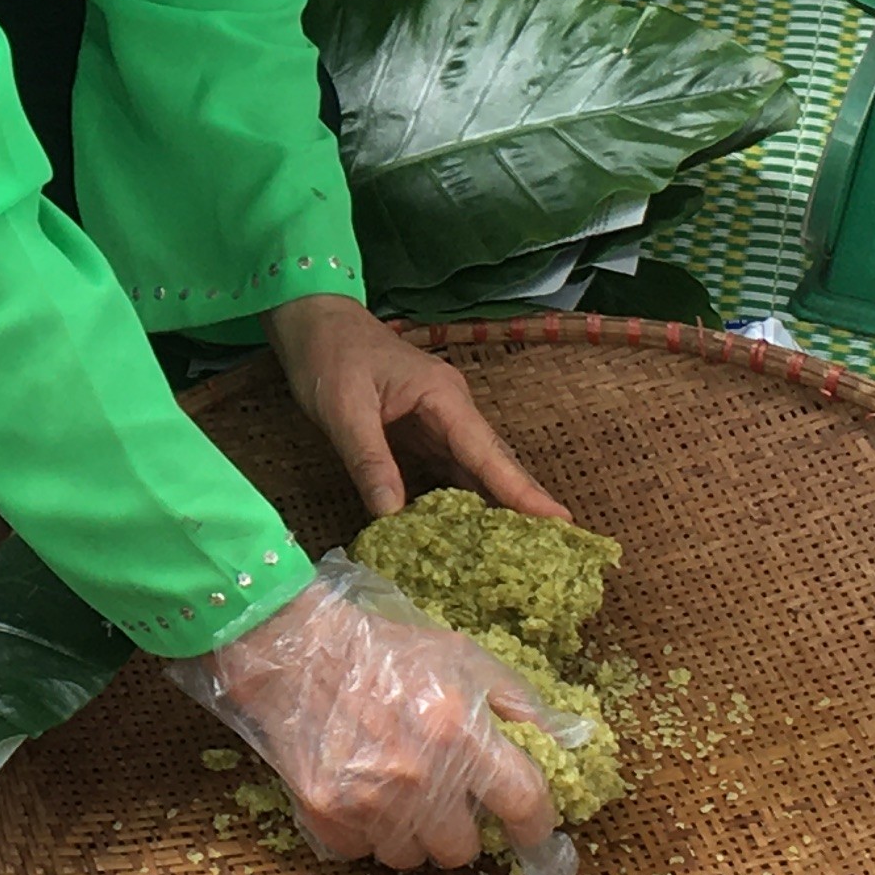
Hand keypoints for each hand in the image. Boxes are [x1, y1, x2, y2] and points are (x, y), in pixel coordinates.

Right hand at [172, 563, 561, 872]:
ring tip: (398, 794)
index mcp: (461, 734)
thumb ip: (517, 701)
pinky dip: (364, 832)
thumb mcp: (462, 656)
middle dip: (461, 827)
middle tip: (446, 799)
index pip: (524, 803)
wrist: (293, 652)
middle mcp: (420, 778)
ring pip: (412, 858)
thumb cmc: (383, 652)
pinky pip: (362, 852)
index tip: (536, 832)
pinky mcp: (326, 816)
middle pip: (463, 850)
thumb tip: (563, 740)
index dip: (538, 825)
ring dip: (412, 834)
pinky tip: (359, 794)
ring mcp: (370, 803)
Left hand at [266, 294, 567, 525]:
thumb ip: (369, 459)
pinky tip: (469, 532)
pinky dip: (460, 501)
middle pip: (491, 463)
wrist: (315, 323)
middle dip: (521, 504)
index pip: (487, 452)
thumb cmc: (331, 356)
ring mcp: (438, 422)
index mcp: (442, 397)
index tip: (559, 519)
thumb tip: (391, 514)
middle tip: (553, 550)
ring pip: (473, 470)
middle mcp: (450, 410)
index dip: (521, 489)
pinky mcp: (421, 434)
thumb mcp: (344, 409)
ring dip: (494, 507)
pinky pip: (448, 471)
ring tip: (522, 551)